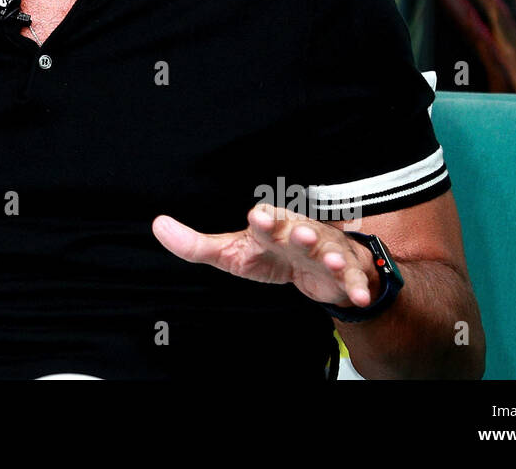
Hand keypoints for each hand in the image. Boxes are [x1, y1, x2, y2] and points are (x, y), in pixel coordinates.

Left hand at [152, 203, 379, 308]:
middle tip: (300, 235)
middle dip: (302, 232)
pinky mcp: (345, 272)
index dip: (265, 218)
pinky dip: (357, 287)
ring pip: (331, 251)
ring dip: (332, 255)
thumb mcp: (232, 251)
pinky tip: (358, 298)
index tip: (259, 218)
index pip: (268, 217)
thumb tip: (158, 226)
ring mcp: (326, 251)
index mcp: (272, 226)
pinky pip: (354, 279)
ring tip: (331, 262)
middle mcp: (301, 232)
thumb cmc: (270, 253)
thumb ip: (196, 245)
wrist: (315, 266)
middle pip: (302, 229)